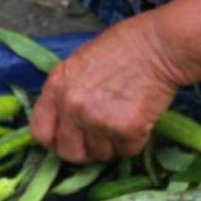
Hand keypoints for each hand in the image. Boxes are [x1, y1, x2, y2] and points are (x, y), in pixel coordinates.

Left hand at [30, 13, 190, 163]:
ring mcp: (98, 119)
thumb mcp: (79, 63)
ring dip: (113, 144)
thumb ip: (66, 93)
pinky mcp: (126, 129)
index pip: (40, 133)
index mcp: (57, 86)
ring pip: (101, 154)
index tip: (69, 140)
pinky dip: (135, 141)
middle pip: (69, 153)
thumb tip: (63, 122)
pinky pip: (127, 151)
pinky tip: (140, 118)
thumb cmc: (124, 47)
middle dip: (86, 150)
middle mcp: (72, 105)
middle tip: (102, 137)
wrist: (160, 45)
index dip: (55, 141)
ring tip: (124, 118)